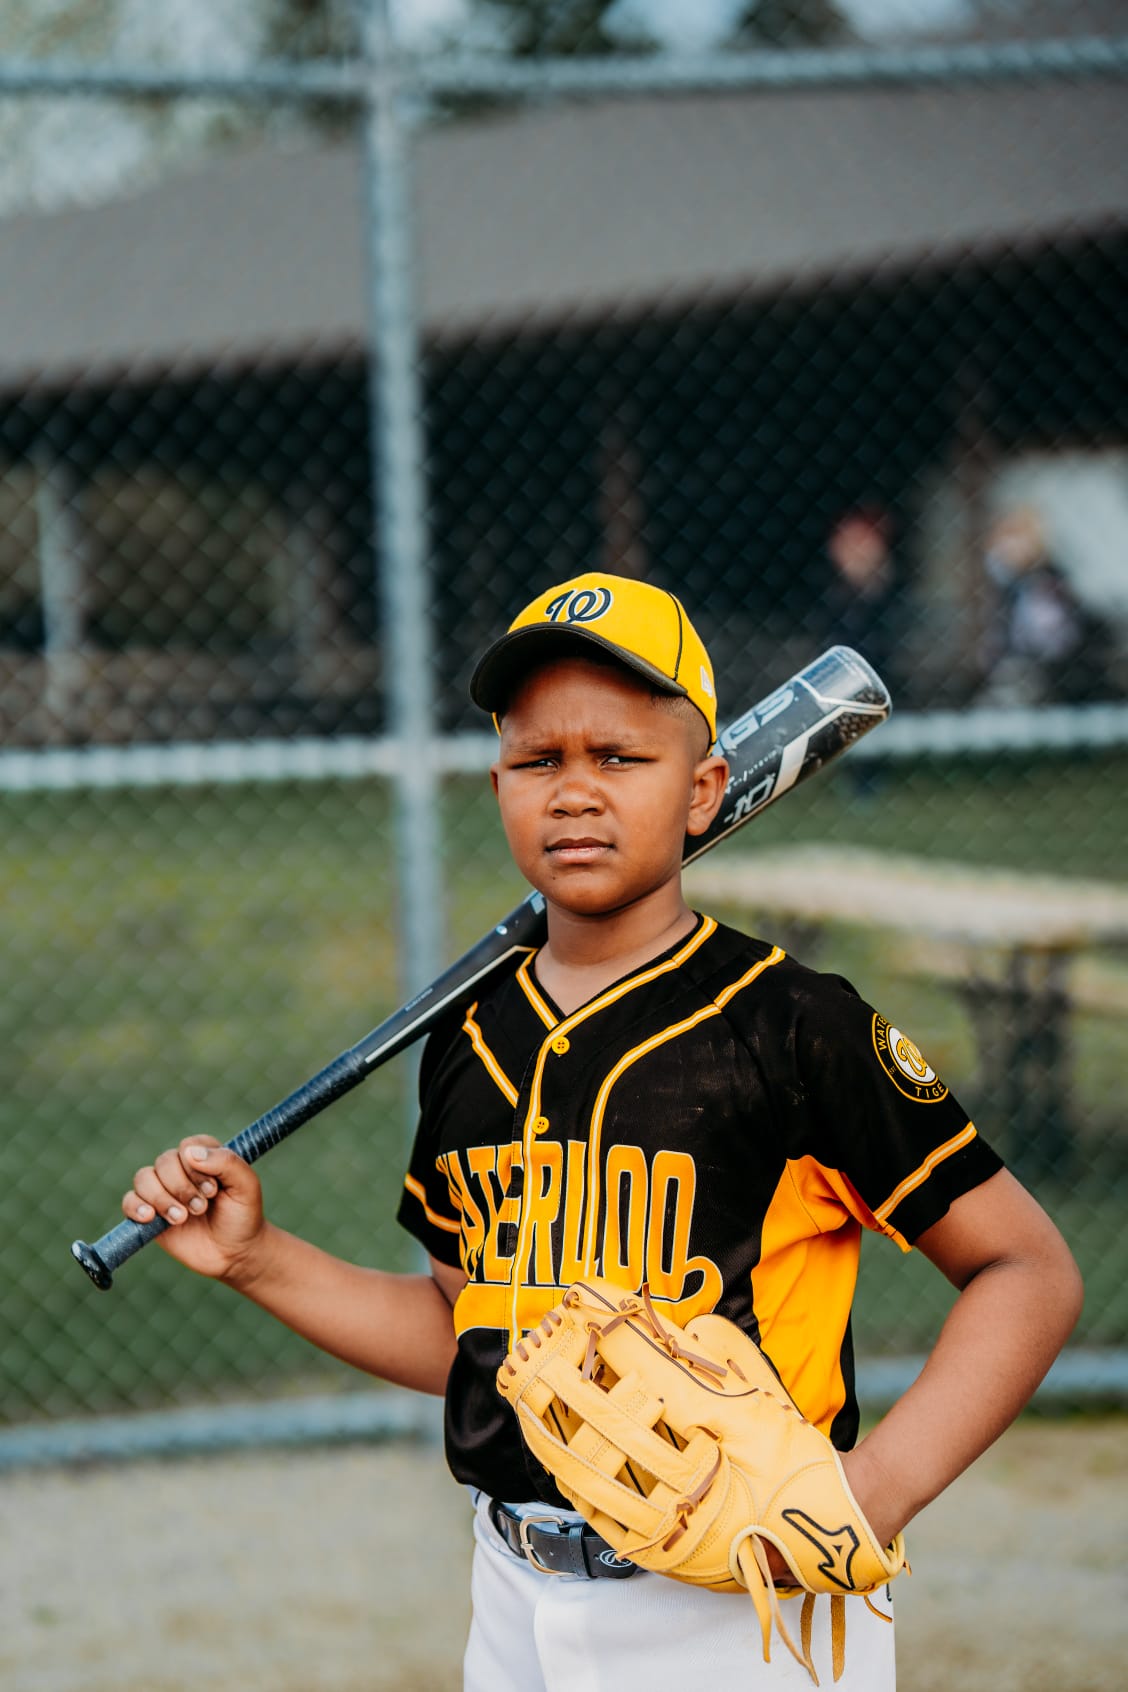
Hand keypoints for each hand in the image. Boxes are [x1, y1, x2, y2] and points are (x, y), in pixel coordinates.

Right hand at [122, 1135, 264, 1282]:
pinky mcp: (150, 1214)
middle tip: (201, 1208)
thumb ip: (226, 1162)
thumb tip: (190, 1152)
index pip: (188, 1146)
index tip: (213, 1191)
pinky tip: (149, 1217)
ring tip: (181, 1218)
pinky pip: (129, 1201)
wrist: (234, 1254)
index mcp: (205, 1156)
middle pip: (164, 1161)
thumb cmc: (242, 1216)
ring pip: (143, 1178)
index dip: (196, 1168)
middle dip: (182, 1187)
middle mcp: (181, 1169)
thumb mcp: (246, 1186)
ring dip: (161, 1198)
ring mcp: (163, 1190)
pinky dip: (135, 1207)